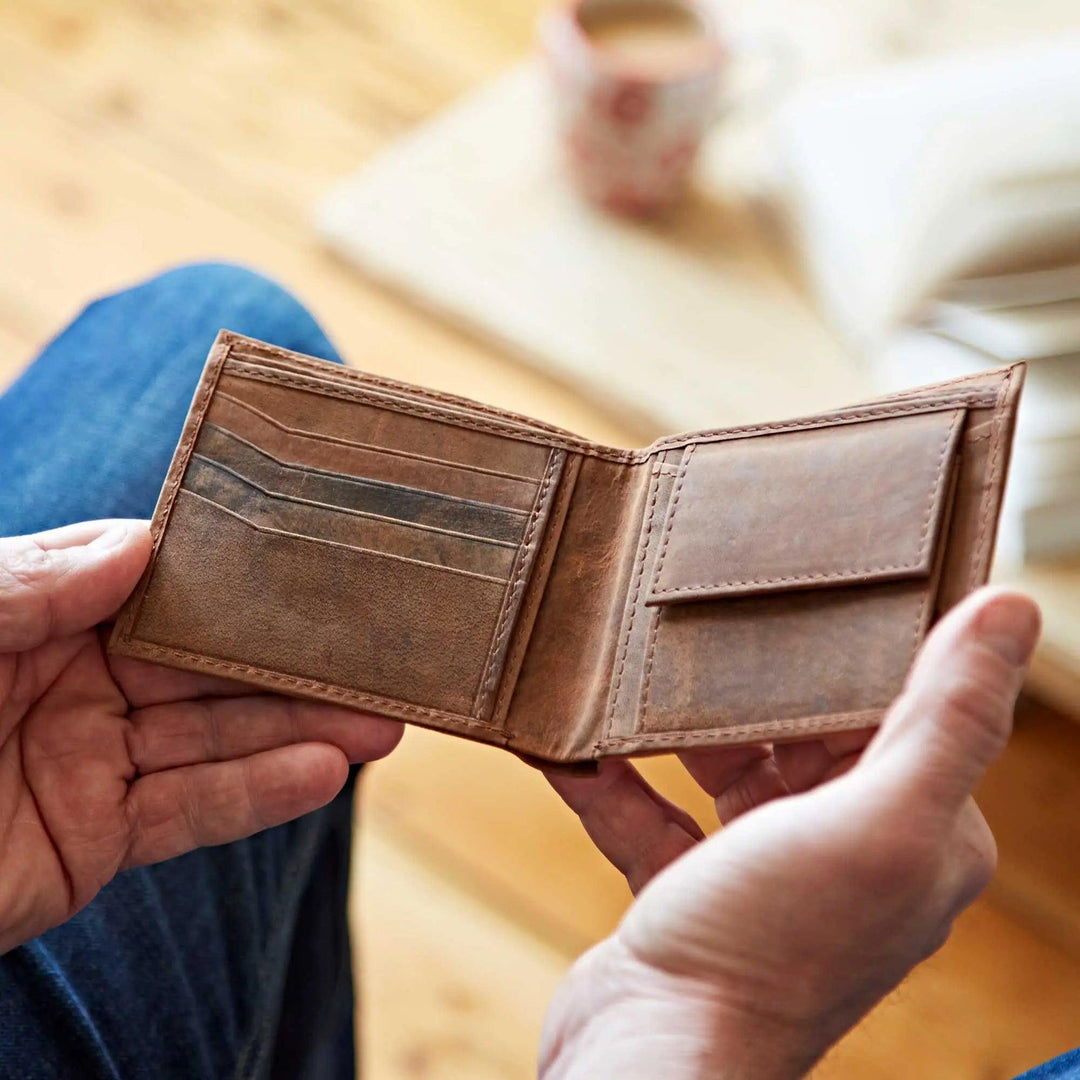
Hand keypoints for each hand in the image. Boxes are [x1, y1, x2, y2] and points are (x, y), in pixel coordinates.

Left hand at [0, 519, 402, 953]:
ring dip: (304, 729)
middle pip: (209, 667)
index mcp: (41, 616)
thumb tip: (142, 545)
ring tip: (383, 717)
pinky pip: (191, 813)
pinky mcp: (95, 844)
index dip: (238, 578)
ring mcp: (90, 765)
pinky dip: (261, 794)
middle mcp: (78, 684)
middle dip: (296, 662)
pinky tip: (325, 769)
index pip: (163, 587)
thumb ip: (28, 581)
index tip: (318, 561)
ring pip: (217, 739)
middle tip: (381, 652)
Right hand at [541, 586, 1039, 1078]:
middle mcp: (851, 851)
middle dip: (755, 680)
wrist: (653, 1059)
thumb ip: (947, 718)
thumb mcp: (874, 821)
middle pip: (806, 732)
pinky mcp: (692, 889)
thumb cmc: (769, 948)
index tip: (815, 585)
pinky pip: (655, 813)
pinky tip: (571, 746)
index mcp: (918, 832)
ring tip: (631, 669)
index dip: (861, 649)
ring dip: (675, 726)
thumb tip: (1013, 606)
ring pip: (726, 768)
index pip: (904, 711)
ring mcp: (767, 872)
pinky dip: (616, 780)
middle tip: (707, 613)